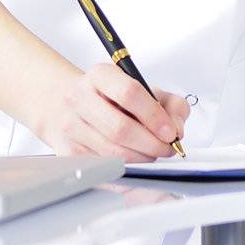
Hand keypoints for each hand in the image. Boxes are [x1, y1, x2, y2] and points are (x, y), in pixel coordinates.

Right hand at [37, 60, 190, 160]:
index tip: (170, 132)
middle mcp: (80, 97)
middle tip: (166, 148)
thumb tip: (177, 129)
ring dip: (141, 159)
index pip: (129, 93)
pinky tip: (136, 162)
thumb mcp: (145, 90)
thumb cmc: (112, 98)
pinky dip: (126, 169)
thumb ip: (171, 105)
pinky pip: (103, 167)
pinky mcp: (68, 150)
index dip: (154, 116)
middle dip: (151, 144)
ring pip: (112, 152)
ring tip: (152, 154)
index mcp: (100, 75)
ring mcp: (70, 125)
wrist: (70, 105)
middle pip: (120, 128)